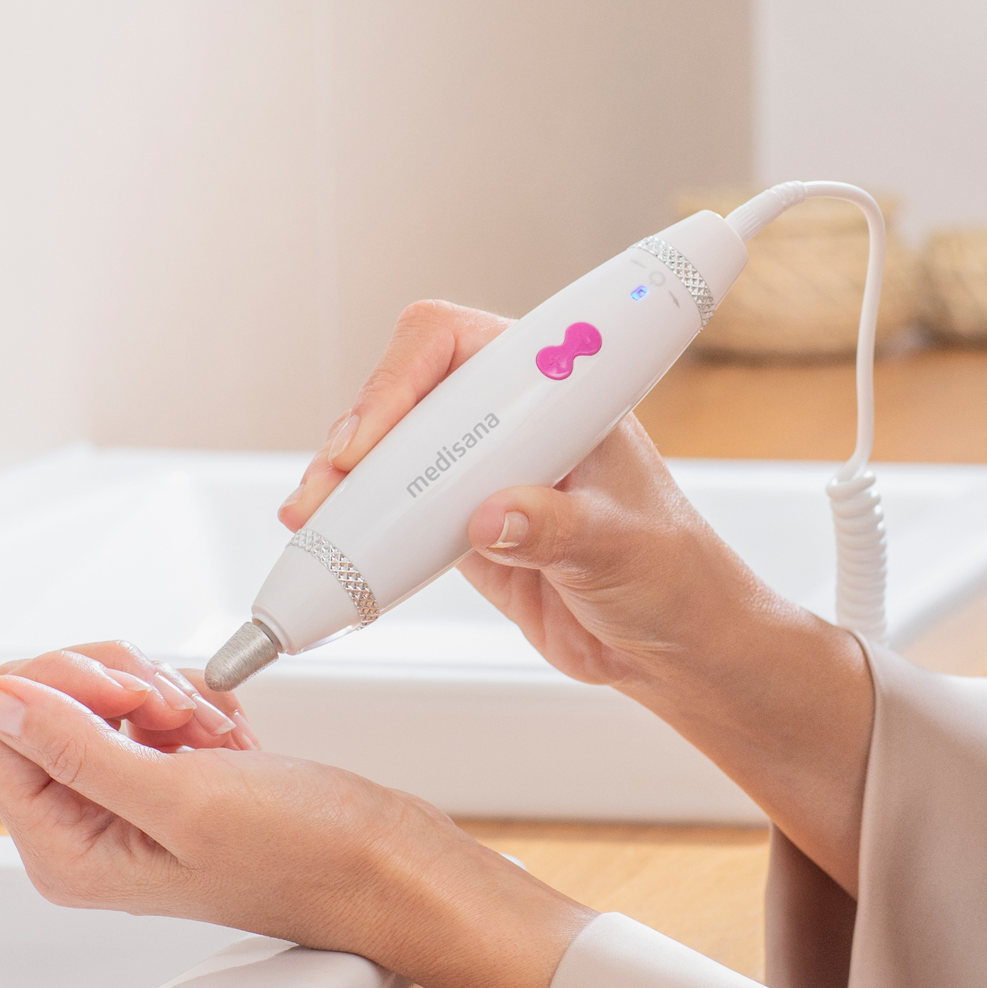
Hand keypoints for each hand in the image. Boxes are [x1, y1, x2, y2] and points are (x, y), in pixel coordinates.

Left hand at [0, 641, 591, 987]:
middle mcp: (83, 825)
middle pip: (44, 695)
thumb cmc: (302, 855)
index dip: (62, 689)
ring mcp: (126, 796)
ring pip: (102, 688)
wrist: (383, 862)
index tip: (132, 703)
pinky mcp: (167, 773)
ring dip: (169, 693)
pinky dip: (198, 702)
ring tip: (218, 741)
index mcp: (64, 849)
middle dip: (121, 685)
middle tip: (181, 720)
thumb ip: (73, 748)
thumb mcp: (181, 797)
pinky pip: (152, 699)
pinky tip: (234, 742)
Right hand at [280, 300, 786, 693]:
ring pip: (392, 452)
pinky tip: (331, 547)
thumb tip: (493, 518)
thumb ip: (556, 528)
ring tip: (312, 520)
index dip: (404, 376)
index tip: (374, 435)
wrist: (674, 643)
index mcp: (556, 387)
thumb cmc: (673, 571)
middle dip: (358, 433)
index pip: (458, 344)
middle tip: (328, 487)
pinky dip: (360, 526)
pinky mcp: (462, 523)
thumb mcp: (618, 544)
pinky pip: (396, 512)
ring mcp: (482, 469)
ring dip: (346, 482)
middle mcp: (511, 417)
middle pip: (408, 394)